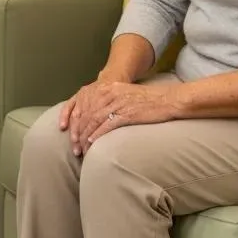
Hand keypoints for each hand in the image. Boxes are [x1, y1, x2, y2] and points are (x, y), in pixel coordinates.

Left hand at [62, 79, 180, 154]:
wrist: (167, 100)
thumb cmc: (147, 101)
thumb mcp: (124, 95)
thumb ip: (109, 102)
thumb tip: (95, 118)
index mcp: (108, 87)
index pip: (84, 104)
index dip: (75, 121)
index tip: (70, 134)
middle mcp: (110, 93)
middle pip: (87, 113)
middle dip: (78, 132)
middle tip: (74, 147)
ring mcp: (118, 103)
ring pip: (94, 120)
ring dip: (85, 137)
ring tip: (81, 150)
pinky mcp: (127, 113)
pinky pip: (107, 125)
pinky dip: (97, 135)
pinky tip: (92, 143)